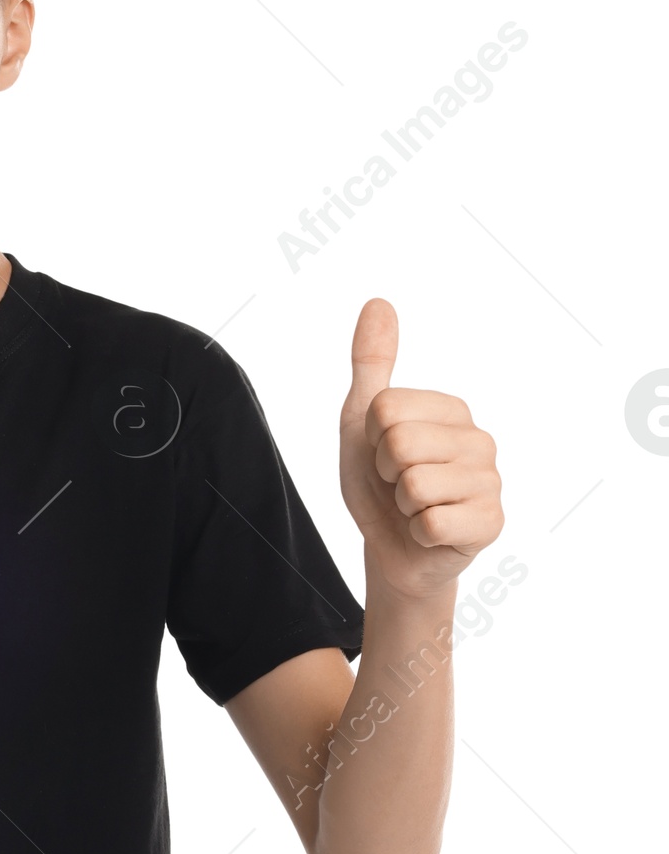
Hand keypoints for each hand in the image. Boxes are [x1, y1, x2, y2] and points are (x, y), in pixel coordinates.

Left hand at [338, 297, 502, 601]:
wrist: (393, 551)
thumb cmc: (381, 486)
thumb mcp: (362, 421)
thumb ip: (371, 363)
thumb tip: (378, 302)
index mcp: (452, 409)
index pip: (385, 408)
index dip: (370, 441)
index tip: (385, 458)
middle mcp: (480, 440)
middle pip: (399, 443)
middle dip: (385, 473)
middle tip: (398, 486)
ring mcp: (490, 482)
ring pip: (414, 484)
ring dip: (401, 506)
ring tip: (416, 508)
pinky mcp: (491, 523)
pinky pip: (432, 522)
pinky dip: (418, 533)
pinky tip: (431, 533)